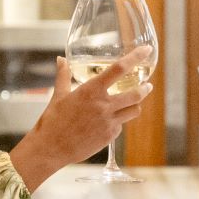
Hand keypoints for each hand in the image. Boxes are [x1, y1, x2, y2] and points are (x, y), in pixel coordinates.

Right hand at [8, 49, 152, 188]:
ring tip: (133, 102)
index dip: (135, 57)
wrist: (51, 148)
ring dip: (136, 105)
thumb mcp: (58, 95)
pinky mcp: (109, 136)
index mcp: (91, 90)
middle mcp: (103, 105)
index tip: (146, 50)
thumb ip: (63, 75)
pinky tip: (111, 120)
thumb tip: (61, 59)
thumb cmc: (52, 120)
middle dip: (145, 88)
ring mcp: (109, 122)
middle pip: (136, 93)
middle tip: (147, 85)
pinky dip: (119, 121)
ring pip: (134, 110)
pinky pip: (121, 125)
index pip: (119, 68)